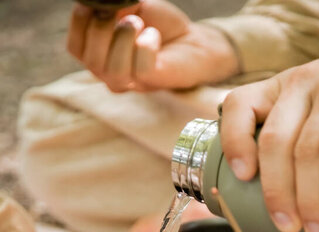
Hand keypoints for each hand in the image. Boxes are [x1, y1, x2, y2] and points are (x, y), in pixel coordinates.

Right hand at [67, 0, 238, 91]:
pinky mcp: (153, 82)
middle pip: (90, 60)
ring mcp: (131, 82)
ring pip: (112, 71)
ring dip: (123, 38)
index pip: (74, 47)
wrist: (191, 39)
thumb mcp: (128, 7)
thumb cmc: (157, 24)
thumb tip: (98, 1)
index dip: (80, 22)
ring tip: (138, 24)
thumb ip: (110, 4)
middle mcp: (109, 73)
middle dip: (102, 29)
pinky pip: (140, 69)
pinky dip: (146, 46)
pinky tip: (154, 36)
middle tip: (124, 14)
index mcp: (97, 55)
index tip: (98, 5)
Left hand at [220, 26, 318, 231]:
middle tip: (288, 228)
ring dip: (310, 198)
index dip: (234, 142)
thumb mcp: (318, 106)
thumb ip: (298, 140)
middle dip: (277, 193)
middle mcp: (302, 85)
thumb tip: (289, 209)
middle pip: (275, 142)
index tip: (243, 176)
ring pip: (307, 148)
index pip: (240, 105)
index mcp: (282, 90)